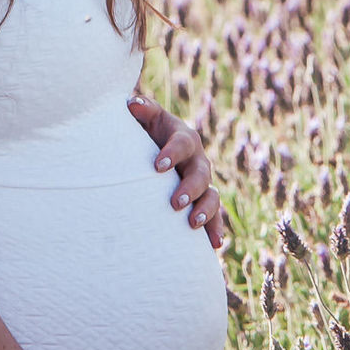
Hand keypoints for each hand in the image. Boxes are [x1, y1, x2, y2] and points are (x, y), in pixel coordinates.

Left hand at [127, 93, 225, 249]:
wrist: (156, 152)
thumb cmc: (146, 133)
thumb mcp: (145, 118)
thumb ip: (142, 110)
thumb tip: (133, 104)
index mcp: (183, 138)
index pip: (181, 144)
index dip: (172, 154)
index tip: (157, 167)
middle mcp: (197, 160)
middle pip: (201, 173)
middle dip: (190, 188)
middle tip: (174, 202)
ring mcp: (203, 183)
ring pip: (212, 196)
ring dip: (205, 211)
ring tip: (192, 223)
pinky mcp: (203, 202)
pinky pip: (215, 217)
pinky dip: (216, 229)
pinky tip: (215, 245)